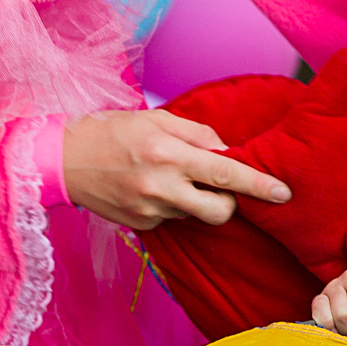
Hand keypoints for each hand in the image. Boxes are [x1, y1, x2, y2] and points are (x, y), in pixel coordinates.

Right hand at [61, 108, 291, 230]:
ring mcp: (149, 211)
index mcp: (168, 154)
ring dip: (195, 200)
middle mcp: (160, 186)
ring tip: (170, 178)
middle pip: (219, 211)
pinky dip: (172, 206)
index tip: (283, 193)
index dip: (258, 185)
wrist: (62, 160)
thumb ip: (198, 134)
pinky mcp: (139, 226)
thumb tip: (229, 152)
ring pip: (195, 215)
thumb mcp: (157, 119)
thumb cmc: (113, 132)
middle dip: (230, 203)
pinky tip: (150, 188)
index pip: (225, 174)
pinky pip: (172, 219)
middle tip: (220, 186)